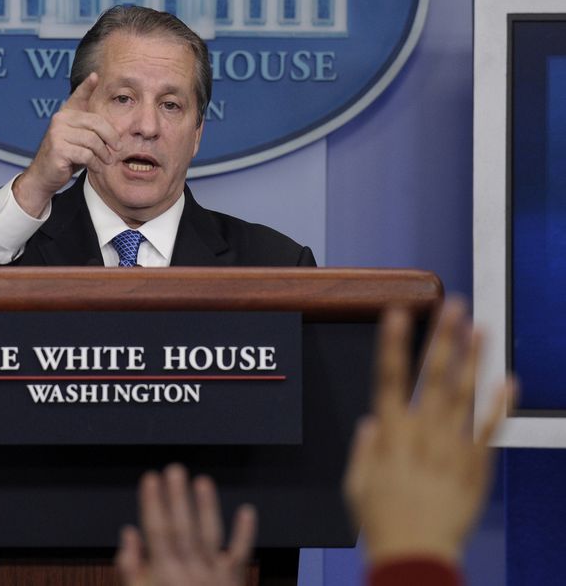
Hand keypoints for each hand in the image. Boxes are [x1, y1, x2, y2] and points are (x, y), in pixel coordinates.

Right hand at [13, 72, 121, 216]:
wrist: (45, 176)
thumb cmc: (67, 157)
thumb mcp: (79, 139)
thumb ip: (90, 128)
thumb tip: (110, 123)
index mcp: (65, 114)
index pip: (78, 97)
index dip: (87, 86)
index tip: (95, 76)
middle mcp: (59, 119)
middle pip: (96, 122)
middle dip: (111, 137)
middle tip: (118, 149)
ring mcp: (57, 134)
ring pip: (93, 140)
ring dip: (104, 154)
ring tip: (107, 161)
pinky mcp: (58, 149)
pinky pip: (86, 154)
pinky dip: (95, 163)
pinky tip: (96, 167)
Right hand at [116, 464, 255, 585]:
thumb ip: (130, 568)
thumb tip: (128, 534)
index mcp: (162, 576)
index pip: (156, 532)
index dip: (153, 504)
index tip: (150, 479)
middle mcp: (188, 573)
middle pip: (183, 529)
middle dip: (177, 498)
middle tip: (175, 470)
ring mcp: (213, 577)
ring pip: (210, 536)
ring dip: (207, 507)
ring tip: (202, 481)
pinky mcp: (233, 581)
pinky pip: (241, 554)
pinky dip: (245, 533)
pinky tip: (246, 510)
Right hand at [343, 299, 513, 566]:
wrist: (415, 556)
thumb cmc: (382, 521)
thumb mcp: (355, 483)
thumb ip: (363, 449)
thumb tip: (369, 421)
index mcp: (389, 436)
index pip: (389, 379)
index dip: (394, 344)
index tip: (397, 313)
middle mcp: (421, 436)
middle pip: (434, 378)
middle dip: (444, 339)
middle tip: (455, 307)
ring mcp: (451, 450)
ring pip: (463, 396)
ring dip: (473, 360)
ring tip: (482, 328)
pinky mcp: (474, 468)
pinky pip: (488, 431)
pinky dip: (499, 406)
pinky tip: (507, 380)